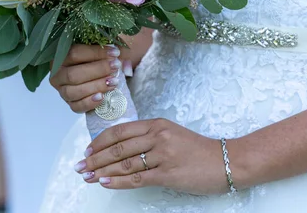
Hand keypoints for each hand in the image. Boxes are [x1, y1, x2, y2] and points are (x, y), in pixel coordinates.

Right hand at [50, 45, 123, 112]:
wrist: (95, 72)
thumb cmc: (96, 58)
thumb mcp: (101, 49)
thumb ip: (111, 51)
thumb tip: (123, 64)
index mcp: (60, 56)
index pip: (75, 53)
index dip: (96, 53)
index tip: (115, 52)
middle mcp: (57, 74)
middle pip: (73, 74)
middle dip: (97, 70)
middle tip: (115, 66)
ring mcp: (62, 90)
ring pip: (73, 91)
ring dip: (95, 86)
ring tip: (114, 82)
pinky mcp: (69, 103)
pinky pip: (76, 106)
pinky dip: (89, 103)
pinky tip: (102, 97)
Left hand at [73, 119, 229, 194]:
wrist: (226, 161)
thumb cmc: (198, 150)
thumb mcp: (172, 134)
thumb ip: (149, 137)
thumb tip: (121, 148)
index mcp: (156, 124)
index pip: (120, 130)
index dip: (100, 141)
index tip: (87, 150)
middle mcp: (157, 136)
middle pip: (117, 146)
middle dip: (95, 157)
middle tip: (80, 165)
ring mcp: (162, 154)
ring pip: (124, 162)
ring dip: (102, 170)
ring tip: (87, 176)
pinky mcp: (167, 173)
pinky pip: (136, 178)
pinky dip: (117, 181)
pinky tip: (105, 182)